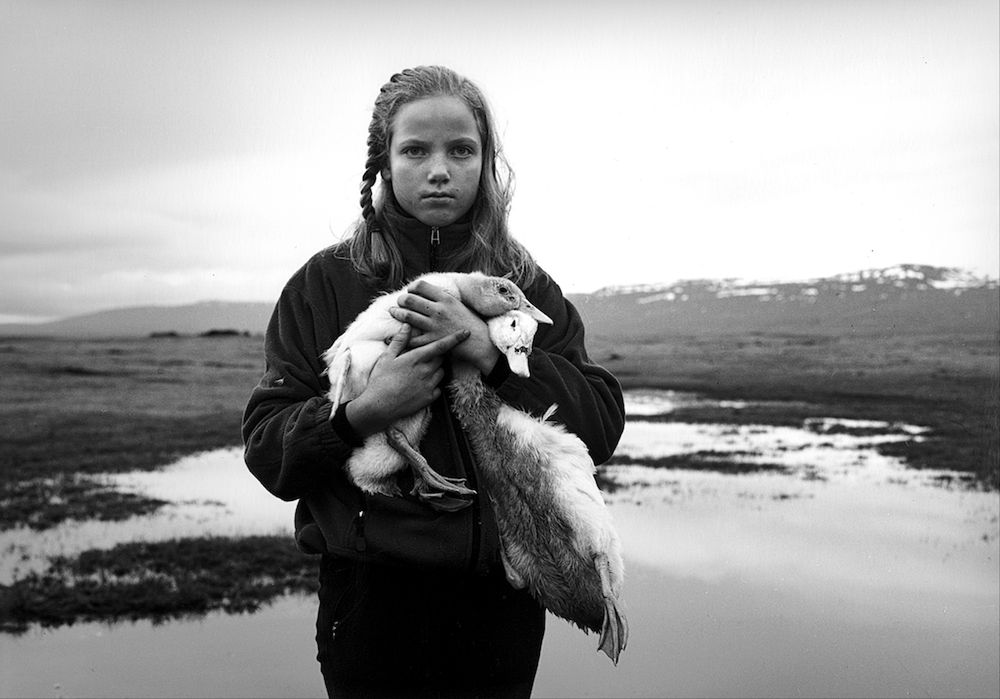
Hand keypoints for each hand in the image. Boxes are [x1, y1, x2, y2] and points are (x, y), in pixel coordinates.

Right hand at [345, 323, 468, 436]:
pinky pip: (438, 387)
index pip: (441, 345)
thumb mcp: (387, 357)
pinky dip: (434, 384)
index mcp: (416, 358)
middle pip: (442, 358)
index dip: (454, 338)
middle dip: (438, 354)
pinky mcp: (429, 398)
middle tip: (427, 354)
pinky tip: (422, 384)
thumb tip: (407, 325)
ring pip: (441, 372)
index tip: (466, 332)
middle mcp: (426, 371)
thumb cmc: (380, 380)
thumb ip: (400, 340)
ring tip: (422, 370)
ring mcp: (429, 385)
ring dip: (436, 368)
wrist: (379, 407)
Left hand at [389, 280, 499, 374]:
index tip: (410, 291)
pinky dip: (403, 335)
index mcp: (445, 298)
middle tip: (400, 302)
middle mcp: (438, 310)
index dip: (411, 287)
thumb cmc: (471, 322)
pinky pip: (412, 337)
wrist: (480, 342)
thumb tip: (427, 292)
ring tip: (394, 312)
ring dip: (397, 313)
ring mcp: (434, 326)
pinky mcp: (432, 341)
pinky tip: (399, 333)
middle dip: (401, 300)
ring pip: (407, 316)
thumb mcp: (459, 304)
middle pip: (410, 299)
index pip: (420, 286)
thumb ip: (443, 298)